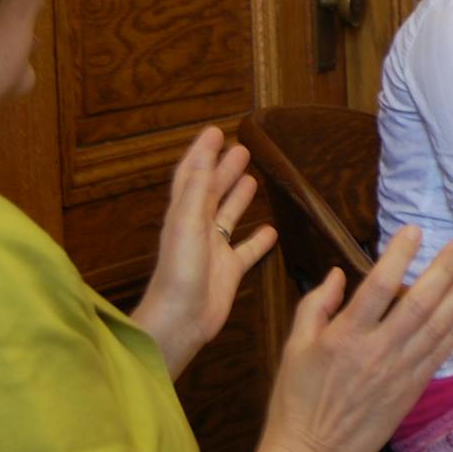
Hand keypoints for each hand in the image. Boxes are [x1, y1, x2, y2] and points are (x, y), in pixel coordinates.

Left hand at [132, 127, 273, 377]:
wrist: (180, 320)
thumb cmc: (180, 271)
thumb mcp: (187, 222)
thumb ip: (196, 187)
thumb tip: (205, 151)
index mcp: (184, 214)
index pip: (192, 175)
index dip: (201, 153)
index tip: (215, 131)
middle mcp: (197, 229)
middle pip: (212, 192)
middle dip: (224, 170)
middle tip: (242, 149)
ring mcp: (214, 250)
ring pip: (228, 217)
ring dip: (239, 198)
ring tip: (253, 180)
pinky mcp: (229, 271)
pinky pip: (246, 250)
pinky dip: (258, 240)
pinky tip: (272, 230)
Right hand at [262, 227, 452, 451]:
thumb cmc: (296, 400)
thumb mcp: (294, 347)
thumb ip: (316, 305)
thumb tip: (338, 274)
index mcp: (344, 336)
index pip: (377, 286)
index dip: (399, 256)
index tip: (415, 231)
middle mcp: (376, 351)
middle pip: (418, 302)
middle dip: (444, 269)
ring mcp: (398, 372)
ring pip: (436, 326)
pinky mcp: (410, 391)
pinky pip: (439, 354)